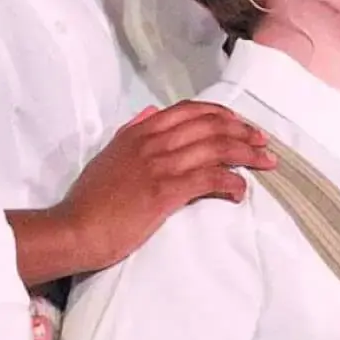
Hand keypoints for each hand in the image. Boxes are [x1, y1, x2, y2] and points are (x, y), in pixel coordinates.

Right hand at [13, 102, 270, 282]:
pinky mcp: (165, 191)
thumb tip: (151, 114)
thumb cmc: (91, 200)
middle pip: (210, 125)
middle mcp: (151, 142)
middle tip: (263, 143)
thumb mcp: (109, 156)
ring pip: (216, 148)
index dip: (222, 114)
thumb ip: (131, 133)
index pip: (190, 110)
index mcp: (139, 132)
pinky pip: (210, 178)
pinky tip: (240, 191)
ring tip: (265, 163)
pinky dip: (232, 182)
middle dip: (243, 131)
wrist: (74, 229)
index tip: (241, 125)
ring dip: (247, 154)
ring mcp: (159, 165)